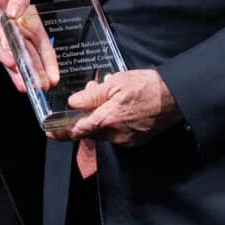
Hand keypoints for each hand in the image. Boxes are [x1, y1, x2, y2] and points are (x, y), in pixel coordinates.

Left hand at [0, 0, 57, 93]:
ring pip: (15, 62)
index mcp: (32, 27)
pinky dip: (4, 59)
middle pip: (31, 59)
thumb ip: (18, 0)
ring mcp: (5, 42)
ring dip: (20, 75)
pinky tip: (12, 68)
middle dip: (37, 74)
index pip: (44, 47)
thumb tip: (16, 12)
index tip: (54, 77)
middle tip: (42, 89)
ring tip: (27, 88)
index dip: (49, 62)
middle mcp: (21, 38)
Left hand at [64, 69, 180, 146]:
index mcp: (107, 119)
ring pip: (101, 132)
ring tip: (106, 98)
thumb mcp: (116, 83)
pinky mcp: (134, 141)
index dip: (61, 132)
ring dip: (97, 119)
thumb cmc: (147, 87)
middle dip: (82, 118)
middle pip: (88, 131)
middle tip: (85, 98)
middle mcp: (114, 134)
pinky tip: (117, 107)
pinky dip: (110, 123)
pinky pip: (114, 134)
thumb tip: (73, 103)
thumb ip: (92, 95)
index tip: (49, 131)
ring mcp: (125, 140)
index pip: (76, 130)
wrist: (175, 98)